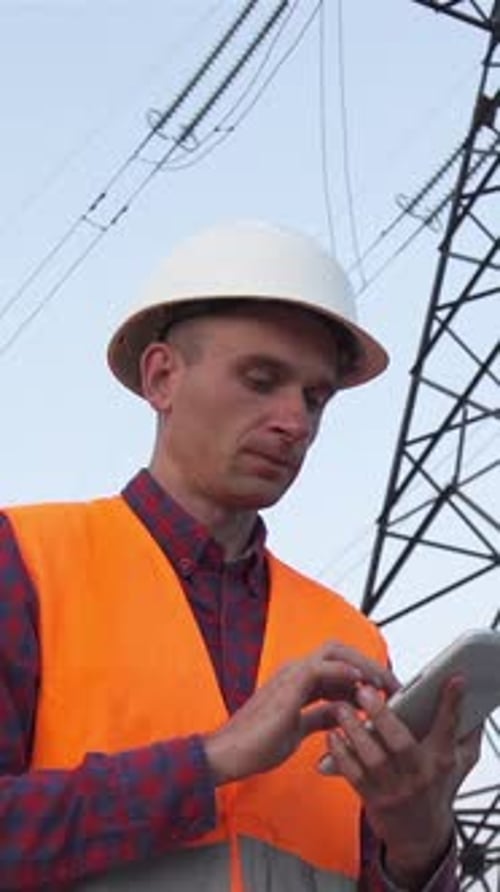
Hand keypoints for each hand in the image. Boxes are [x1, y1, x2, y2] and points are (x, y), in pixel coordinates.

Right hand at [204, 641, 396, 784]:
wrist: (229, 755)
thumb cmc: (257, 745)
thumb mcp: (298, 730)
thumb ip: (319, 718)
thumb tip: (342, 714)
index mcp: (297, 680)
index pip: (337, 665)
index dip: (363, 675)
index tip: (384, 692)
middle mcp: (295, 671)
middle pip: (339, 650)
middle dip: (368, 663)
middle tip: (391, 685)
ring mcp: (290, 674)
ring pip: (334, 652)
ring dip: (363, 665)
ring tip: (384, 683)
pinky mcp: (288, 686)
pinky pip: (321, 667)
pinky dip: (344, 672)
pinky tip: (361, 684)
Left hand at [321, 678, 481, 889]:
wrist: (420, 835)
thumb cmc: (436, 789)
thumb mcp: (458, 763)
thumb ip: (465, 734)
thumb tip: (472, 703)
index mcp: (440, 761)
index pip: (449, 728)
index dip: (451, 704)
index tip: (452, 680)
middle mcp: (418, 775)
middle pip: (400, 743)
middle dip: (381, 715)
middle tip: (365, 691)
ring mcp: (394, 788)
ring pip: (372, 758)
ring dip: (354, 730)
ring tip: (342, 707)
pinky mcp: (372, 797)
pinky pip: (352, 774)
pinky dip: (340, 754)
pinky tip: (333, 734)